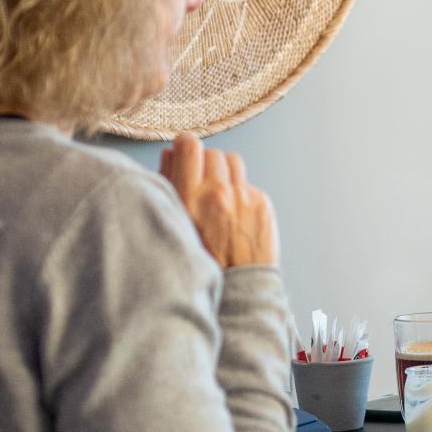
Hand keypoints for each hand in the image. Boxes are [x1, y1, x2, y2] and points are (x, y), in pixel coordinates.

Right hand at [160, 132, 278, 269]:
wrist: (236, 287)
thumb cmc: (200, 259)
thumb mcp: (173, 223)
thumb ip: (168, 185)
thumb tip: (169, 155)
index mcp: (190, 197)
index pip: (189, 146)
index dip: (185, 144)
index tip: (184, 148)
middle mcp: (218, 192)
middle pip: (212, 152)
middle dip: (204, 161)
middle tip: (200, 177)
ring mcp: (244, 196)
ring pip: (232, 161)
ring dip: (223, 170)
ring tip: (218, 191)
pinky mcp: (263, 203)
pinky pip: (248, 184)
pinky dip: (240, 192)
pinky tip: (233, 212)